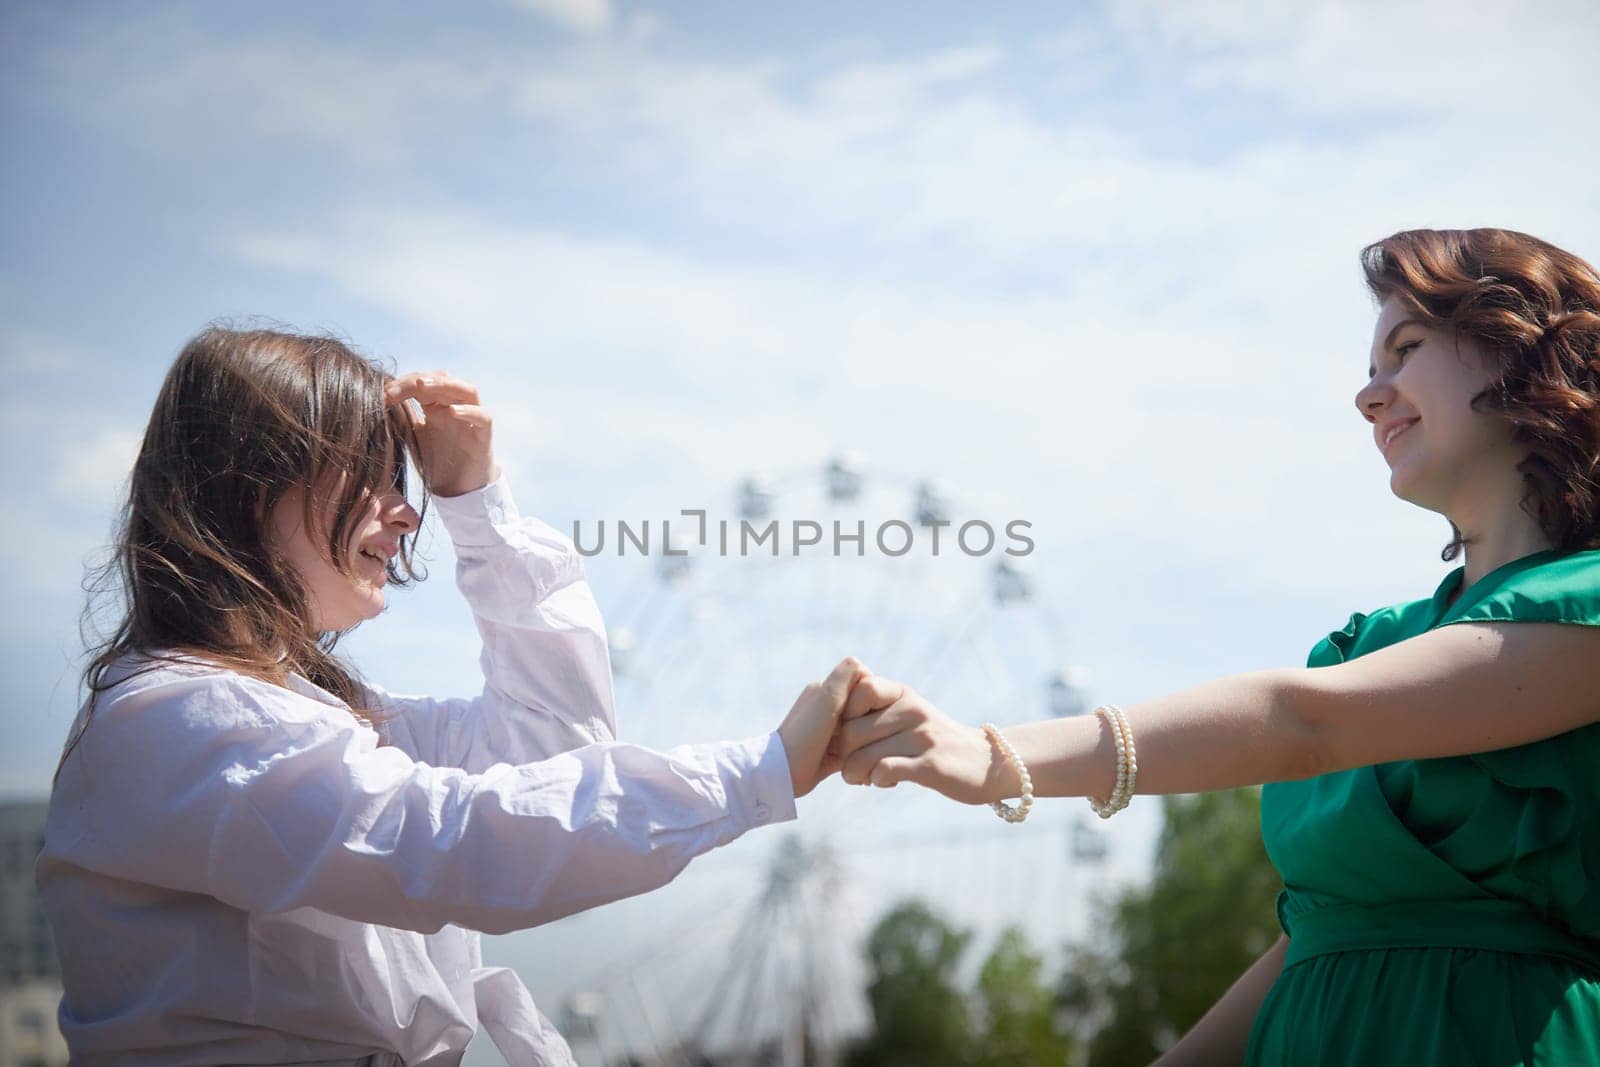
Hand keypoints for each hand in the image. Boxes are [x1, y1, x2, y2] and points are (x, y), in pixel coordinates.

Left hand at [385, 370, 498, 496]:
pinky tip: (451, 412)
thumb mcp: (411, 437)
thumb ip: (399, 419)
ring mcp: (472, 418)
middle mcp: (455, 406)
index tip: (381, 394)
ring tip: (422, 385)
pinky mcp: (484, 435)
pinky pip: (482, 416)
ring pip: (467, 390)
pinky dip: (469, 411)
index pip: (422, 382)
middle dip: (417, 381)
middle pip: (442, 380)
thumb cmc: (434, 461)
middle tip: (394, 390)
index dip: (402, 384)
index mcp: (436, 405)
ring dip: (445, 384)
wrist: (457, 490)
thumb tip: (371, 402)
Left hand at [777, 657, 869, 797]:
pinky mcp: (832, 751)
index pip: (863, 680)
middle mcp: (826, 704)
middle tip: (858, 735)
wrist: (784, 773)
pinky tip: (857, 761)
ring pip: (862, 725)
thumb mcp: (828, 699)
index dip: (869, 695)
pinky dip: (859, 752)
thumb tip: (862, 665)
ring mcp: (828, 728)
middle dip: (867, 718)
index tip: (862, 712)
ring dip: (863, 738)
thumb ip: (844, 676)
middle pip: (864, 704)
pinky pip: (856, 746)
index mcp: (824, 688)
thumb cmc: (805, 734)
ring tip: (854, 749)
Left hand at [833, 673, 1017, 804]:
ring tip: (866, 778)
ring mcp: (923, 736)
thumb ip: (877, 709)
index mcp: (903, 693)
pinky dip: (877, 781)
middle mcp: (913, 709)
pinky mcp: (931, 765)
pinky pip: (885, 771)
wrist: (986, 762)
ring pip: (863, 756)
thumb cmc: (935, 740)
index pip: (859, 689)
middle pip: (851, 731)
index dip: (843, 715)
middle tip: (854, 766)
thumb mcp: (909, 713)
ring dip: (856, 774)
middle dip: (843, 755)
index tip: (849, 735)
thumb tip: (834, 720)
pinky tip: (887, 782)